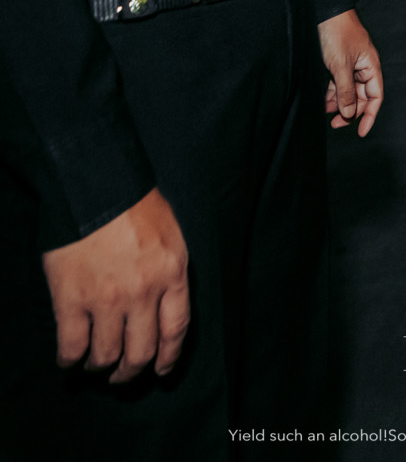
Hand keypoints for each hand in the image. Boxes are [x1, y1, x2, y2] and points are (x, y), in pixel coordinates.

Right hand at [41, 188, 189, 381]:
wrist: (96, 187)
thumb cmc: (135, 205)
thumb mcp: (171, 236)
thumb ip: (170, 271)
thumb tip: (164, 304)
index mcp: (172, 274)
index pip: (176, 329)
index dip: (169, 357)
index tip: (162, 370)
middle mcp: (143, 292)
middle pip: (142, 350)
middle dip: (132, 370)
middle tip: (124, 375)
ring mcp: (107, 299)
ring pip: (106, 354)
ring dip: (101, 366)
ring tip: (96, 365)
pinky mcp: (72, 300)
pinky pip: (72, 344)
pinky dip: (70, 359)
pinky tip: (70, 359)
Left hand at [317, 9, 384, 136]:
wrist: (327, 12)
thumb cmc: (338, 34)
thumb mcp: (340, 66)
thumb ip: (346, 91)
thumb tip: (349, 114)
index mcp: (371, 67)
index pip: (375, 97)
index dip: (369, 116)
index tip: (362, 132)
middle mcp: (364, 68)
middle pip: (361, 97)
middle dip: (350, 111)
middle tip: (335, 124)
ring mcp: (352, 66)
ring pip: (349, 91)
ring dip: (339, 103)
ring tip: (327, 113)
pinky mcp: (340, 63)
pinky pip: (339, 83)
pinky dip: (333, 93)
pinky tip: (324, 100)